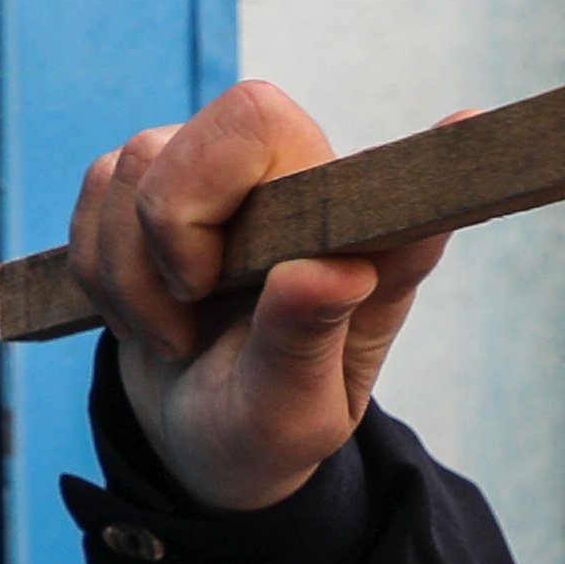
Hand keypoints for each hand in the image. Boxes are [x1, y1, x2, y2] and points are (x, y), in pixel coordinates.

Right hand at [69, 78, 446, 515]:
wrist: (197, 446)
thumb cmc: (264, 430)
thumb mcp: (291, 415)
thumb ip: (306, 341)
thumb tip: (338, 272)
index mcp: (352, 233)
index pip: (355, 155)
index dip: (382, 141)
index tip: (467, 129)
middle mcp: (294, 186)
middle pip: (234, 117)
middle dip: (177, 218)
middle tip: (194, 298)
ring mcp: (219, 179)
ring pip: (138, 160)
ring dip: (130, 269)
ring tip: (172, 333)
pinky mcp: (153, 186)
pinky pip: (97, 185)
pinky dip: (99, 266)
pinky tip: (140, 315)